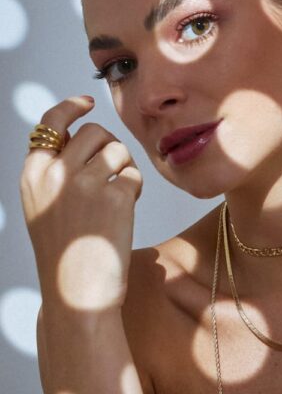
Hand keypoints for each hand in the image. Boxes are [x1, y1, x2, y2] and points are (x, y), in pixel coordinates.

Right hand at [20, 96, 142, 312]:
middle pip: (95, 133)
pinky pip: (134, 175)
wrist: (77, 292)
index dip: (72, 107)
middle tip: (114, 172)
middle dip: (110, 147)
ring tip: (118, 195)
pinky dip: (134, 189)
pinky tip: (124, 210)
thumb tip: (80, 137)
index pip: (52, 123)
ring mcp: (85, 183)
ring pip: (117, 150)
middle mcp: (56, 172)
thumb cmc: (65, 254)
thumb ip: (54, 172)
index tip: (87, 101)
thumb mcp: (44, 207)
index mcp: (33, 173)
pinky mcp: (114, 197)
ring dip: (125, 167)